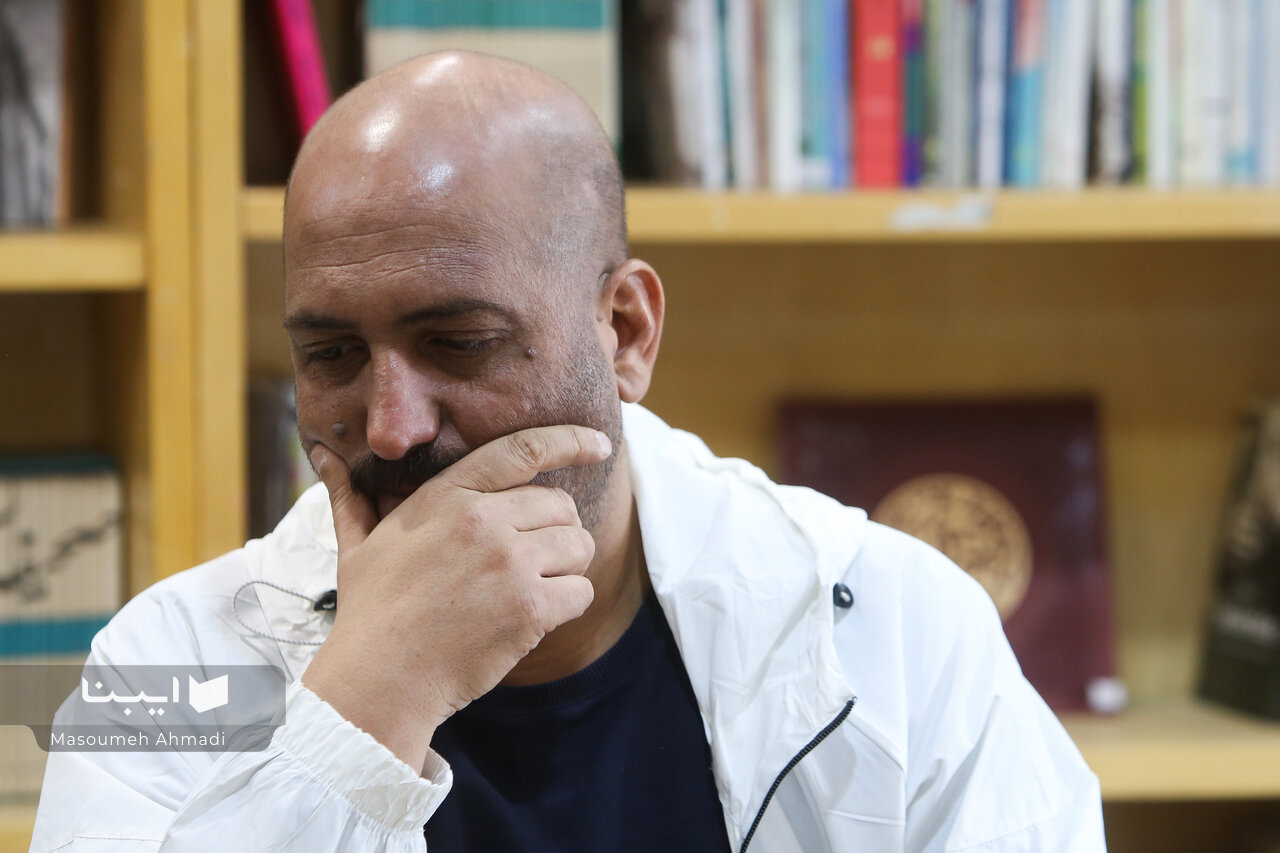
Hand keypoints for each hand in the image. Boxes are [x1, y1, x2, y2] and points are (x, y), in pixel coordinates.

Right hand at [300, 425, 610, 772]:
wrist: (378, 681)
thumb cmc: (370, 613)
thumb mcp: (358, 545)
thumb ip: (352, 497)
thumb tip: (322, 456)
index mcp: (446, 497)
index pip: (522, 450)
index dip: (569, 441)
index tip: (599, 444)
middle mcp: (483, 521)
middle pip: (560, 505)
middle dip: (556, 532)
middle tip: (530, 562)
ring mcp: (509, 563)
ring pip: (579, 545)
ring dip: (567, 568)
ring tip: (533, 588)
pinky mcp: (530, 607)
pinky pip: (581, 590)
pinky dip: (568, 604)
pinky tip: (535, 617)